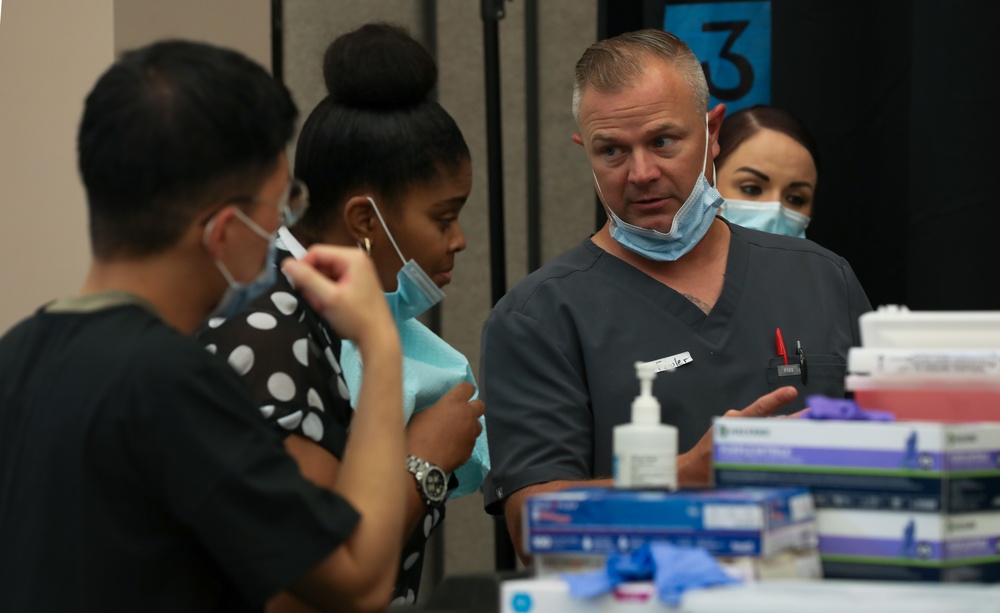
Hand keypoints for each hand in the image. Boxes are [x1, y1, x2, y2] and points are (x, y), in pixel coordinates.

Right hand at [281, 246, 393, 346]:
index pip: (316, 252)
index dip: (302, 267)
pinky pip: (332, 284)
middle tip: (313, 302)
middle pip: (320, 264)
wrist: (379, 339)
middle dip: (312, 282)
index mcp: (352, 257)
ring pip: (324, 275)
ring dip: (318, 291)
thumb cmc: (356, 318)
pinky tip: (328, 309)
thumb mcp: (329, 298)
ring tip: (322, 308)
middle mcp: (355, 260)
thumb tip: (285, 263)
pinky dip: (326, 296)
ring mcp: (356, 273)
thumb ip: (307, 279)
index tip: (296, 286)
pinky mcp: (355, 284)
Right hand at [405, 382, 483, 473]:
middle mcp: (467, 415)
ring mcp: (471, 433)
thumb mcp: (422, 414)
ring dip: (470, 427)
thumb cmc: (416, 435)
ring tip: (456, 433)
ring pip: (478, 425)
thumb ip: (436, 409)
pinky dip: (464, 442)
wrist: (421, 462)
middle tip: (460, 414)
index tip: (459, 396)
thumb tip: (440, 412)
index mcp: (453, 402)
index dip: (464, 391)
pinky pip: (471, 441)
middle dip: (472, 408)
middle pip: (480, 405)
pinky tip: (453, 447)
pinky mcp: (471, 449)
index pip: (468, 388)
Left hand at [678, 386, 797, 485]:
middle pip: (769, 419)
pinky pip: (761, 432)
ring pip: (767, 426)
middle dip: (792, 417)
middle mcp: (736, 423)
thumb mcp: (727, 464)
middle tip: (813, 415)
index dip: (775, 400)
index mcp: (732, 426)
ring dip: (786, 427)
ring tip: (808, 425)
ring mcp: (739, 428)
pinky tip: (791, 438)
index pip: (757, 410)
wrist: (691, 470)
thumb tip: (775, 459)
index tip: (789, 392)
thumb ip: (750, 459)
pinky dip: (775, 435)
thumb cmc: (704, 468)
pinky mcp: (740, 435)